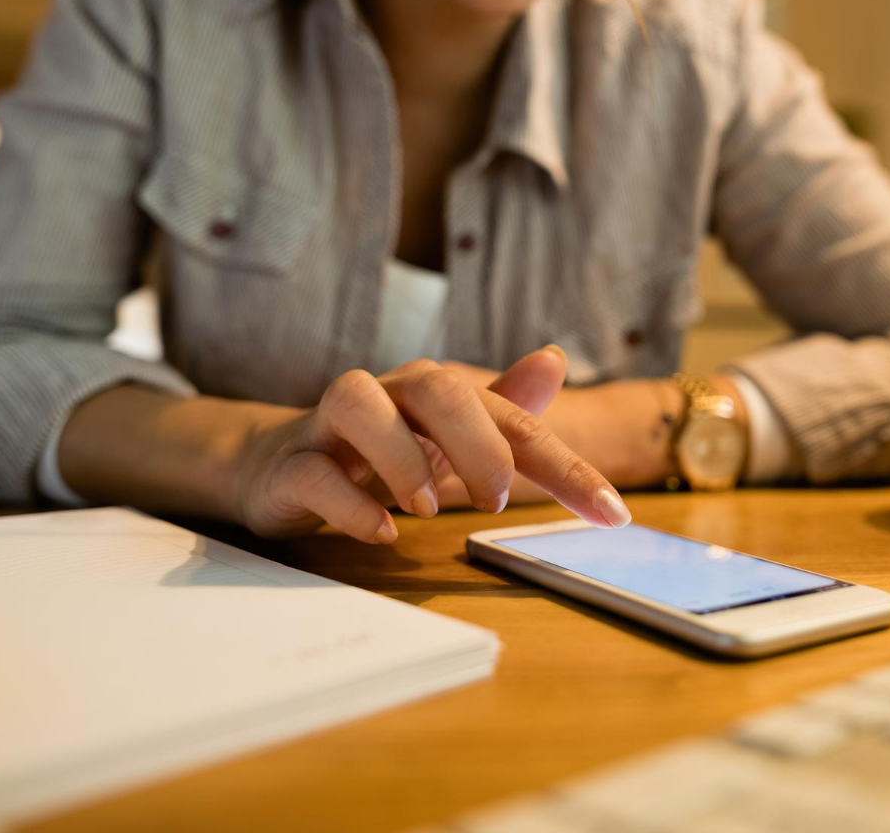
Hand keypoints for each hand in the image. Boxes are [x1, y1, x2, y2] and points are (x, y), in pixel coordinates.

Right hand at [226, 348, 632, 542]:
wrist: (277, 467)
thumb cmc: (378, 452)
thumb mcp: (448, 437)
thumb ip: (504, 409)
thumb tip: (554, 357)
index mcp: (435, 393)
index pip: (512, 420)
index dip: (566, 466)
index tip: (613, 513)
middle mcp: (386, 396)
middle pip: (438, 388)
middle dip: (479, 445)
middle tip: (496, 501)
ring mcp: (330, 427)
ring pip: (359, 404)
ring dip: (402, 459)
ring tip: (429, 509)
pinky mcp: (290, 467)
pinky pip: (314, 473)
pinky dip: (350, 503)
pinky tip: (382, 532)